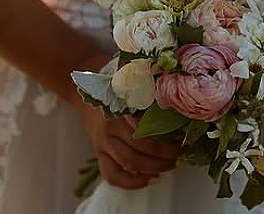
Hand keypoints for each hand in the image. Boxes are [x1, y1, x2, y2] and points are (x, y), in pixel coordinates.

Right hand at [71, 53, 180, 189]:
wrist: (82, 88)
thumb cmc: (111, 81)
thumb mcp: (130, 80)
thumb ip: (148, 88)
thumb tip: (174, 99)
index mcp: (118, 110)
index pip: (144, 133)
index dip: (165, 142)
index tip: (181, 141)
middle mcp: (109, 129)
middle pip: (138, 151)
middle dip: (162, 158)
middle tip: (179, 156)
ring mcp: (102, 143)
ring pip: (127, 164)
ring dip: (151, 169)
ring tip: (168, 166)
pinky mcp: (98, 152)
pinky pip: (111, 175)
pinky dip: (129, 182)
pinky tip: (146, 179)